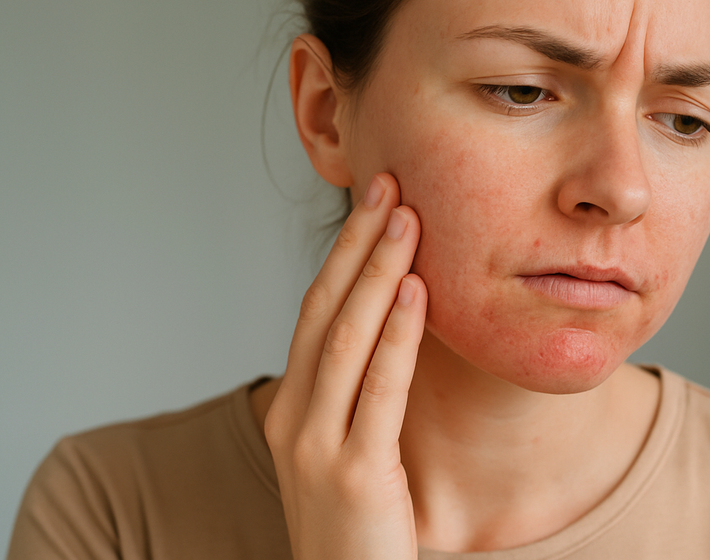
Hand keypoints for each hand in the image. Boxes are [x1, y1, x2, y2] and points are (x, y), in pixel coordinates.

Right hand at [265, 173, 426, 559]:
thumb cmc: (358, 528)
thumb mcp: (347, 452)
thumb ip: (357, 397)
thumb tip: (395, 331)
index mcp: (291, 409)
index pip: (316, 314)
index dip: (345, 256)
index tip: (373, 205)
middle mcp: (293, 418)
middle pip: (325, 310)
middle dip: (357, 245)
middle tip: (387, 184)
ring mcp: (316, 446)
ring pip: (347, 338)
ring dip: (379, 272)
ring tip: (407, 219)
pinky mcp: (354, 474)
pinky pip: (380, 389)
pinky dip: (399, 335)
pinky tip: (418, 292)